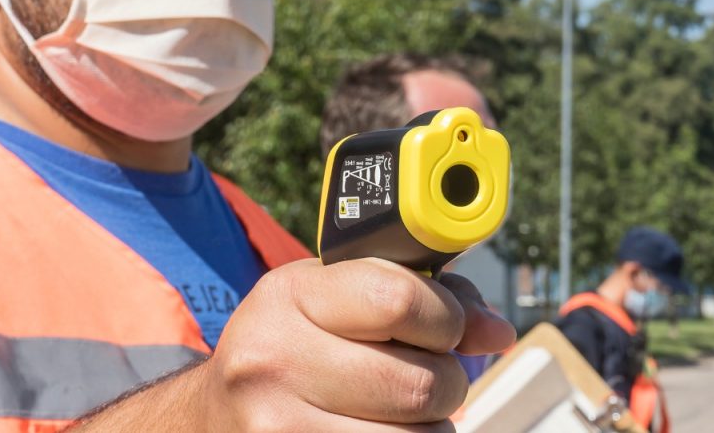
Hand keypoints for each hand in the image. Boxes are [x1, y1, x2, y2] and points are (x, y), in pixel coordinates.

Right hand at [197, 257, 514, 430]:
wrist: (216, 412)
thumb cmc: (293, 342)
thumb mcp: (336, 295)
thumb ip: (423, 295)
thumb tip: (497, 332)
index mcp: (290, 296)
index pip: (399, 299)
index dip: (446, 317)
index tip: (447, 327)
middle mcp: (274, 362)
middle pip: (421, 385)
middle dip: (447, 382)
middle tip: (430, 376)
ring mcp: (278, 429)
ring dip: (430, 427)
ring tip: (400, 409)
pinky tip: (381, 431)